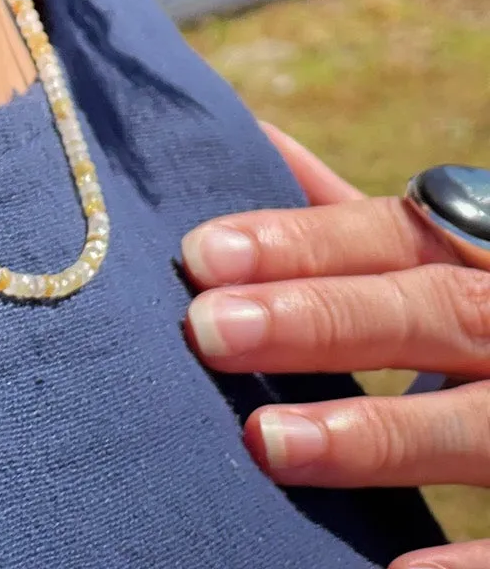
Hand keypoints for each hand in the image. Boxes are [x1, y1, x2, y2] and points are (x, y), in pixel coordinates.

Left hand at [180, 122, 489, 568]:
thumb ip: (345, 217)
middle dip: (319, 319)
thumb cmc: (481, 314)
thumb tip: (252, 137)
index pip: (390, 235)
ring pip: (475, 422)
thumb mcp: (437, 256)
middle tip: (209, 330)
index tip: (201, 254)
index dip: (299, 242)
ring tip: (266, 442)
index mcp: (479, 257)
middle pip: (427, 312)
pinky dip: (462, 563)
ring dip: (375, 432)